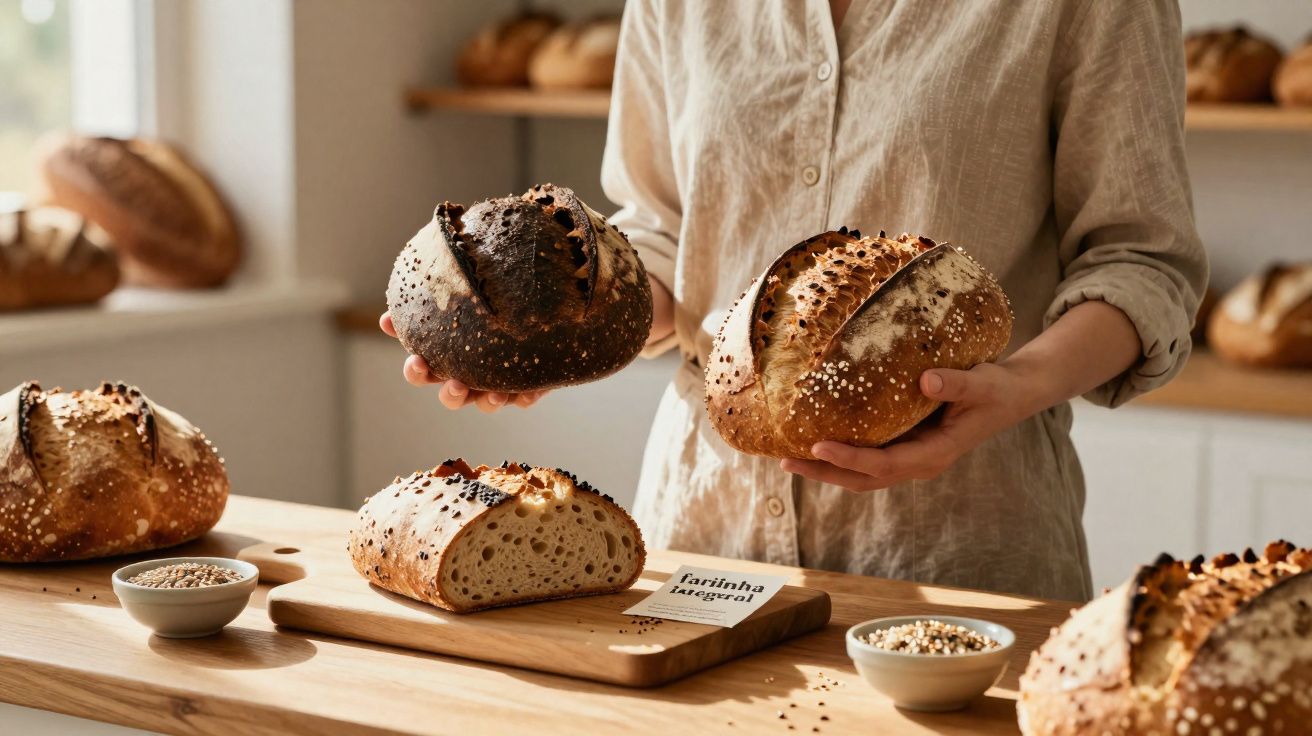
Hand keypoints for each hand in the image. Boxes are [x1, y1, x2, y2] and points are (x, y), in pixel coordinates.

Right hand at [379, 312, 548, 411]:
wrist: (526, 311)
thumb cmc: (477, 306)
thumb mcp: (454, 301)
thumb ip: (425, 307)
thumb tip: (384, 316)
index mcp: (445, 360)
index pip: (423, 373)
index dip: (417, 372)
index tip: (417, 361)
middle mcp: (468, 378)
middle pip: (453, 397)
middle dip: (451, 395)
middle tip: (455, 385)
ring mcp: (496, 385)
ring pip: (487, 403)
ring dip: (488, 402)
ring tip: (494, 394)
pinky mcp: (525, 386)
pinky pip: (523, 399)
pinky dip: (523, 398)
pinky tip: (527, 394)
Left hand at [780, 362, 1045, 491]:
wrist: (1010, 395)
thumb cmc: (995, 388)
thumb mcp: (981, 383)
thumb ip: (955, 383)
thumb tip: (925, 381)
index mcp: (935, 454)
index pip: (884, 464)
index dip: (851, 458)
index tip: (819, 445)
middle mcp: (918, 462)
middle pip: (864, 478)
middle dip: (825, 472)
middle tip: (786, 459)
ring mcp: (911, 456)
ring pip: (862, 473)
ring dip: (826, 468)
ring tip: (788, 456)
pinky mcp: (905, 445)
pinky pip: (868, 456)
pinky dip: (840, 454)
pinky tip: (816, 439)